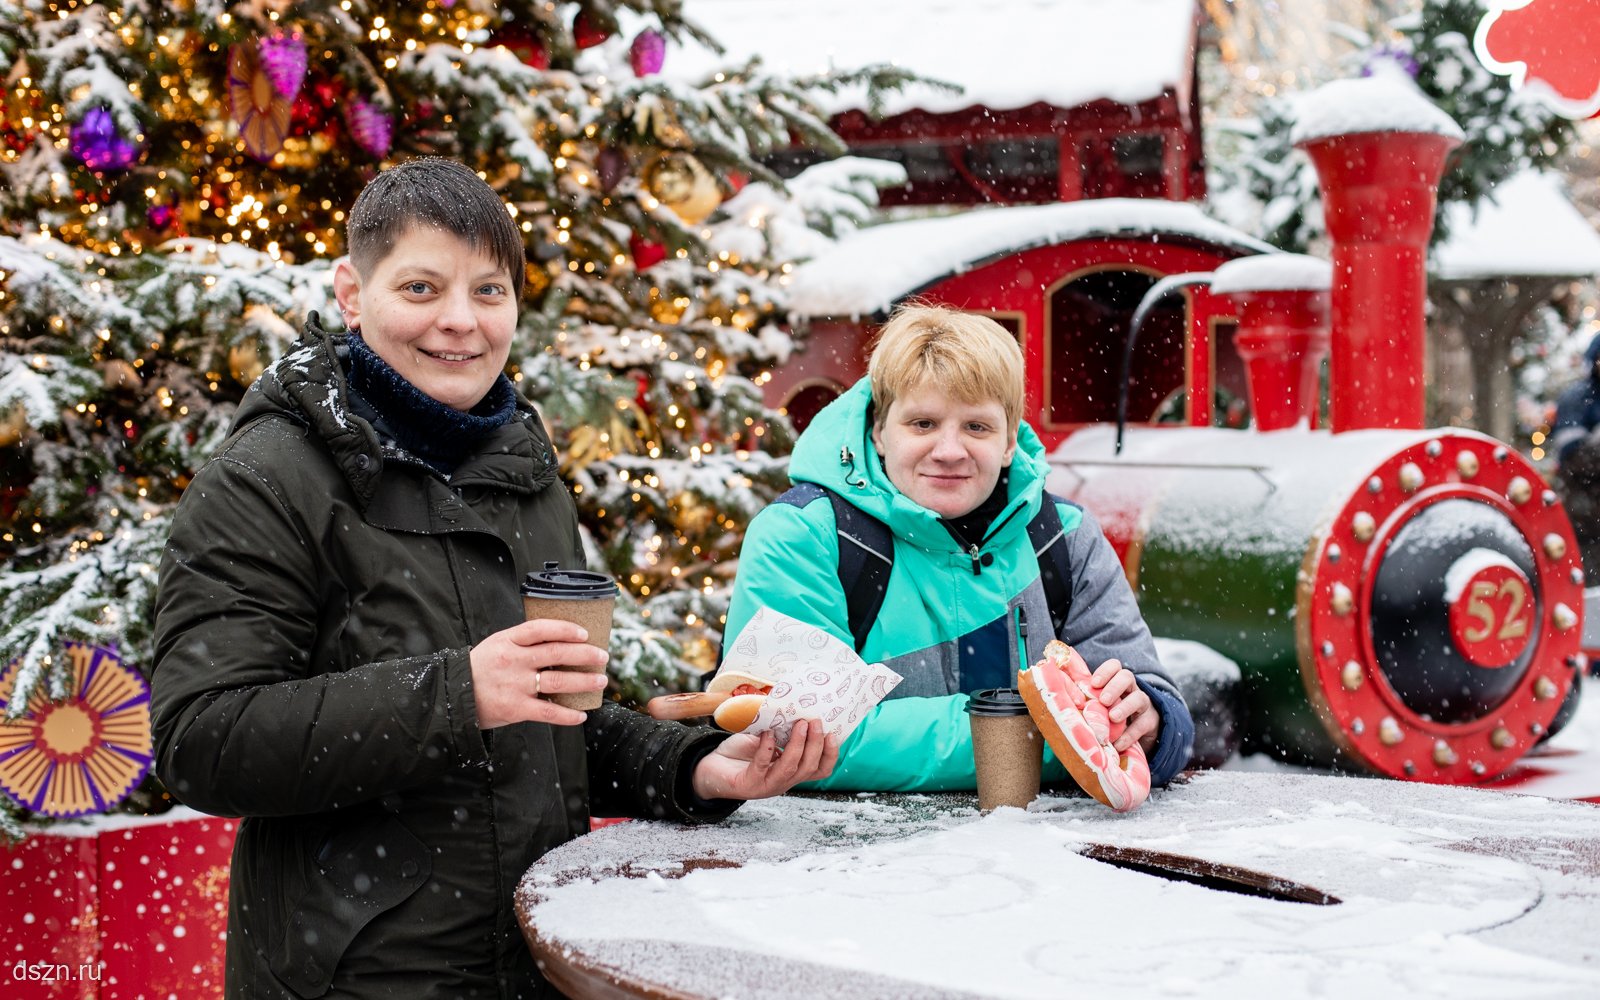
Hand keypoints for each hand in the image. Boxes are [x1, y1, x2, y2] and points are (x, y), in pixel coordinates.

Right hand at [469, 618, 608, 728]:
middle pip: (557, 653)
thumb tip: (561, 642)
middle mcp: (513, 660)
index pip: (541, 629)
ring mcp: (515, 684)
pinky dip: (567, 714)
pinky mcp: (515, 708)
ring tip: (600, 681)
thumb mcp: (497, 644)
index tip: (585, 634)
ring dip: (584, 681)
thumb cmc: (480, 668)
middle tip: (602, 657)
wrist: (453, 694)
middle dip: (585, 654)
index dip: (565, 629)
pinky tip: (581, 715)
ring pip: (558, 680)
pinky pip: (548, 711)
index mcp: (508, 640)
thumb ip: (524, 642)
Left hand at [690, 719, 839, 800]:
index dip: (830, 754)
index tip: (833, 733)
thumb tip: (794, 703)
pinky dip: (767, 748)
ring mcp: (767, 785)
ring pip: (790, 769)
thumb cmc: (740, 753)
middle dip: (815, 744)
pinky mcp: (748, 784)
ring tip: (799, 724)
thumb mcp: (766, 737)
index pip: (820, 769)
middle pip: (809, 768)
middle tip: (815, 722)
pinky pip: (762, 766)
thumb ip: (781, 728)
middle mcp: (783, 781)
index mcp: (792, 772)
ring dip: (797, 746)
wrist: (710, 767)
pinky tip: (768, 733)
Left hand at [1088, 659, 1161, 755]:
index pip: (1114, 666)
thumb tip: (1064, 697)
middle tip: (1103, 700)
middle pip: (1127, 676)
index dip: (1104, 671)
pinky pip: (1143, 725)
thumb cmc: (1111, 714)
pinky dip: (1130, 735)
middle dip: (1114, 687)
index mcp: (1116, 680)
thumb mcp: (1101, 705)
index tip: (1093, 683)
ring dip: (1125, 707)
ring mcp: (1143, 704)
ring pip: (1139, 698)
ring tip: (1113, 717)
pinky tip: (1118, 744)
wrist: (1138, 733)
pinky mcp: (1151, 722)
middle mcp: (1131, 689)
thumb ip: (1088, 699)